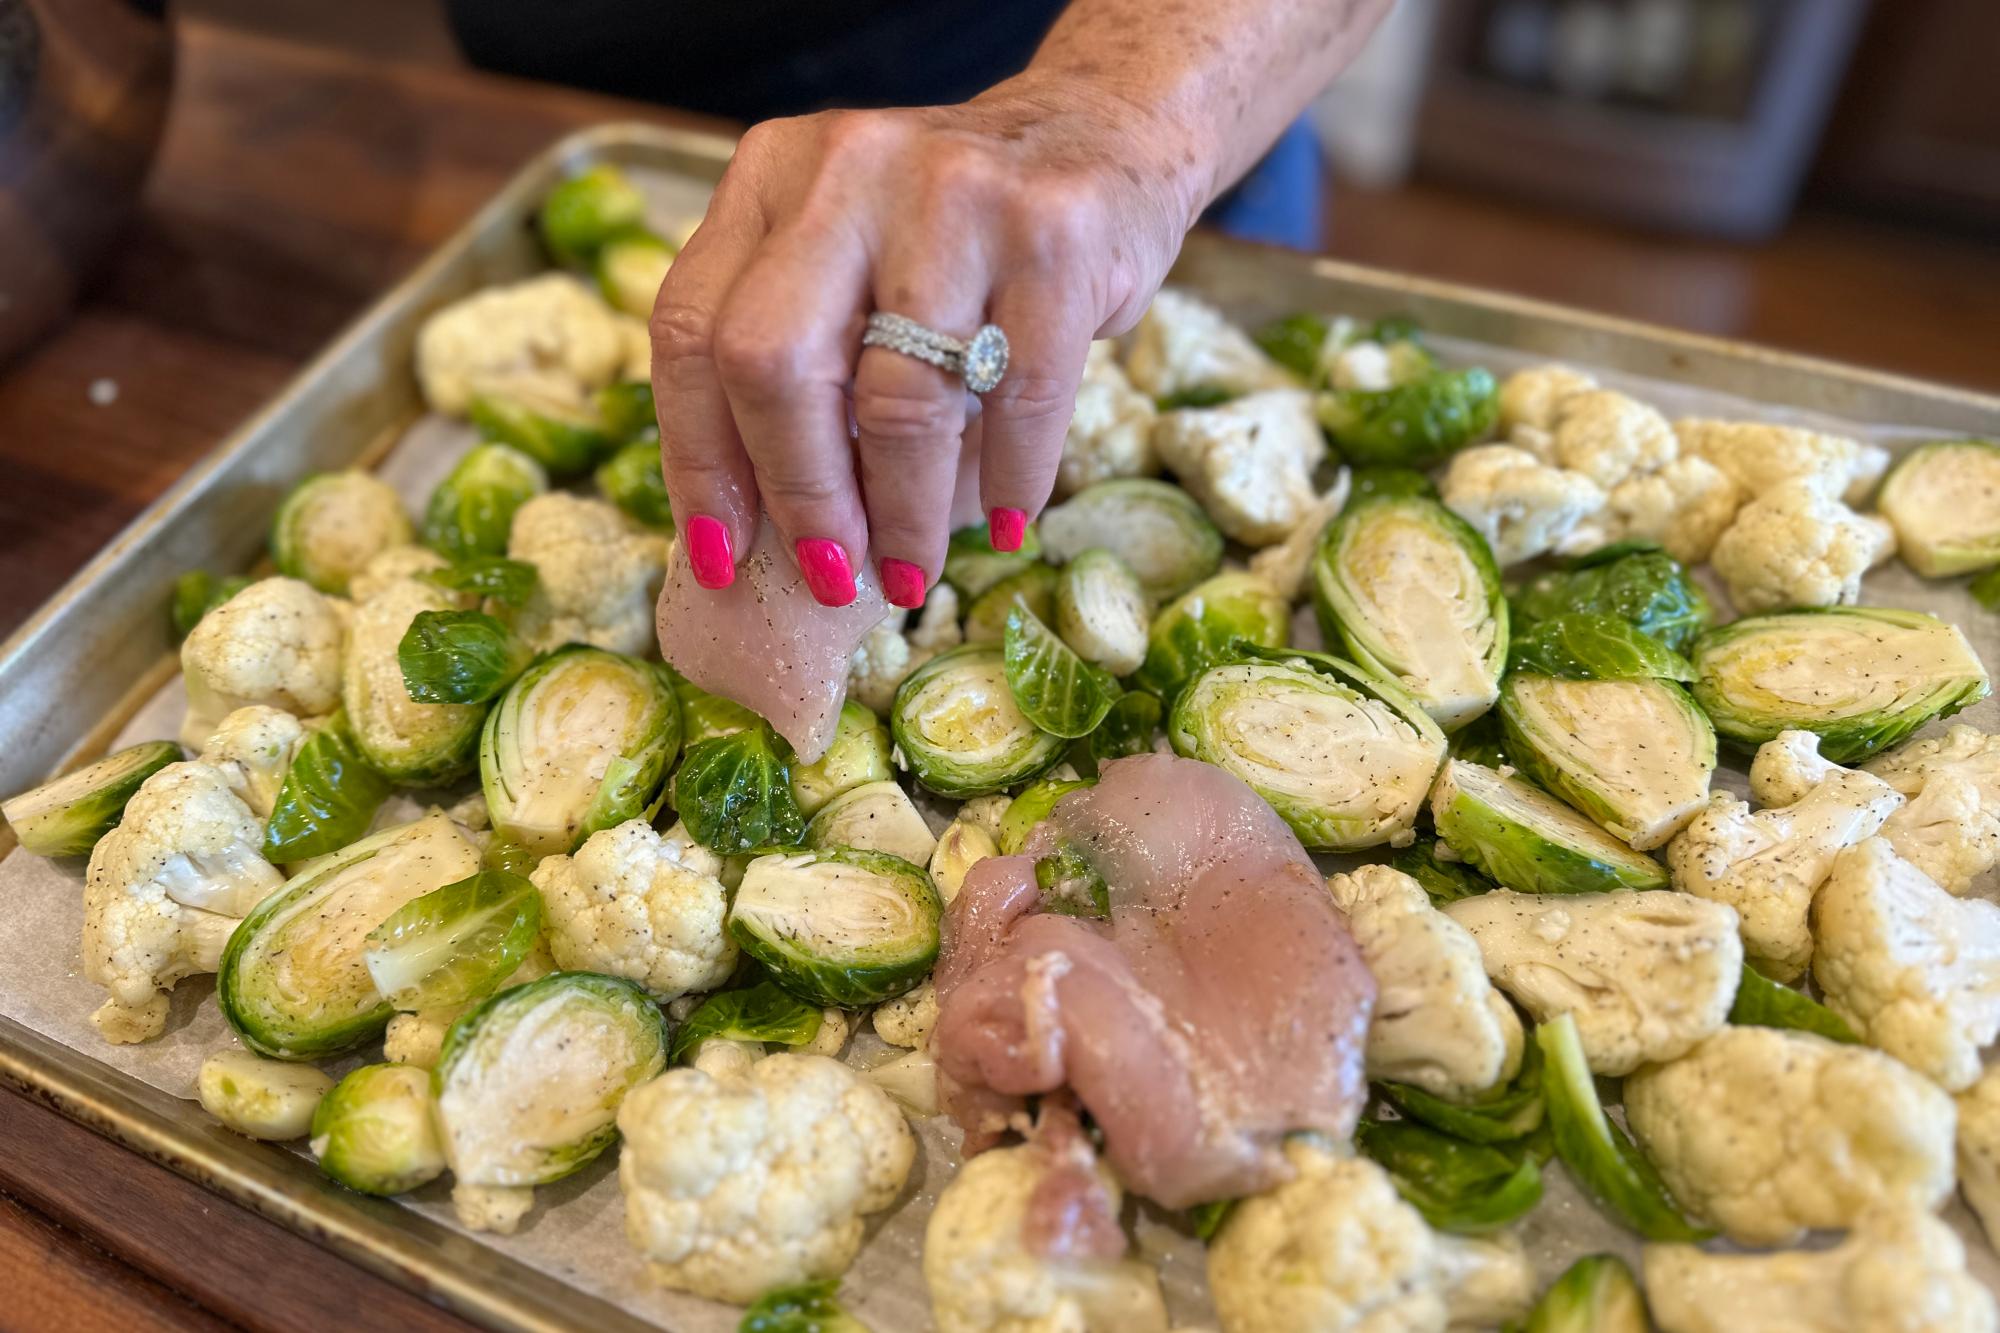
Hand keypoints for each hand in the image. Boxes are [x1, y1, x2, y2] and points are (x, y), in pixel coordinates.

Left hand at [649, 77, 1203, 607]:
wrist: (1097, 135)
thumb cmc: (951, 231)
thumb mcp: (845, 252)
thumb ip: (793, 351)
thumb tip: (764, 535)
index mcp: (770, 174)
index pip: (691, 330)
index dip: (697, 458)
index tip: (719, 552)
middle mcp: (848, 170)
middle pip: (774, 365)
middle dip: (799, 496)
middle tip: (831, 572)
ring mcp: (955, 194)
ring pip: (899, 399)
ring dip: (904, 515)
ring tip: (912, 571)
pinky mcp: (1054, 237)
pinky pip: (1018, 401)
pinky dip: (1008, 483)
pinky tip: (1004, 522)